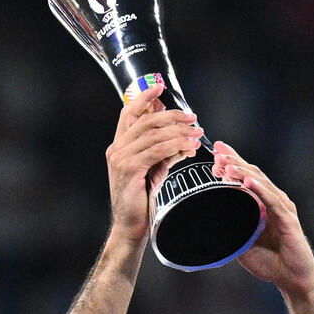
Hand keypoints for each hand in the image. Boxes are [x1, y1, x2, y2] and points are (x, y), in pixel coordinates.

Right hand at [106, 80, 203, 246]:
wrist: (131, 227)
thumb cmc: (143, 201)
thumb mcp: (154, 170)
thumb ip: (163, 152)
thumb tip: (184, 137)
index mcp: (119, 146)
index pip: (129, 113)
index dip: (144, 97)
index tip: (160, 86)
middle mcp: (117, 149)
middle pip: (146, 120)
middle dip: (172, 115)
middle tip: (193, 117)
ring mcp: (121, 158)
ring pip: (153, 134)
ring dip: (178, 131)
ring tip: (196, 132)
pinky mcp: (129, 169)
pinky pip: (156, 150)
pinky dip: (175, 145)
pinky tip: (188, 147)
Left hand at [211, 141, 313, 294]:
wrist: (292, 279)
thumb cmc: (270, 261)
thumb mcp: (242, 242)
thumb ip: (230, 228)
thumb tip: (208, 220)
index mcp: (263, 204)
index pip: (247, 177)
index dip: (232, 163)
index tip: (215, 153)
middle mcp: (275, 202)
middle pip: (253, 175)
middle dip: (235, 162)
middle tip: (217, 153)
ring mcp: (283, 209)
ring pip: (262, 185)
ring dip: (243, 173)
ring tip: (227, 165)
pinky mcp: (289, 221)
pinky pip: (273, 203)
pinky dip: (260, 191)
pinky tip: (248, 182)